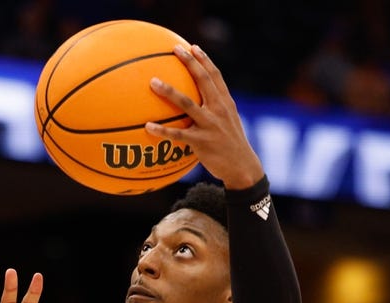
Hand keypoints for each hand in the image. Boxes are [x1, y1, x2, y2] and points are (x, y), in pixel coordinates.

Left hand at [145, 44, 262, 189]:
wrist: (242, 167)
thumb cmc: (231, 144)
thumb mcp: (229, 121)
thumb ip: (216, 108)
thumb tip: (199, 100)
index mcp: (225, 103)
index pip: (215, 76)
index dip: (204, 60)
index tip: (192, 47)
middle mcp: (219, 110)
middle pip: (203, 80)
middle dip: (189, 63)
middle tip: (174, 49)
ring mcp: (210, 125)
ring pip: (187, 104)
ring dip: (169, 92)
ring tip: (153, 82)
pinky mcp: (202, 142)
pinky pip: (178, 135)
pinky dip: (162, 131)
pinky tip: (148, 127)